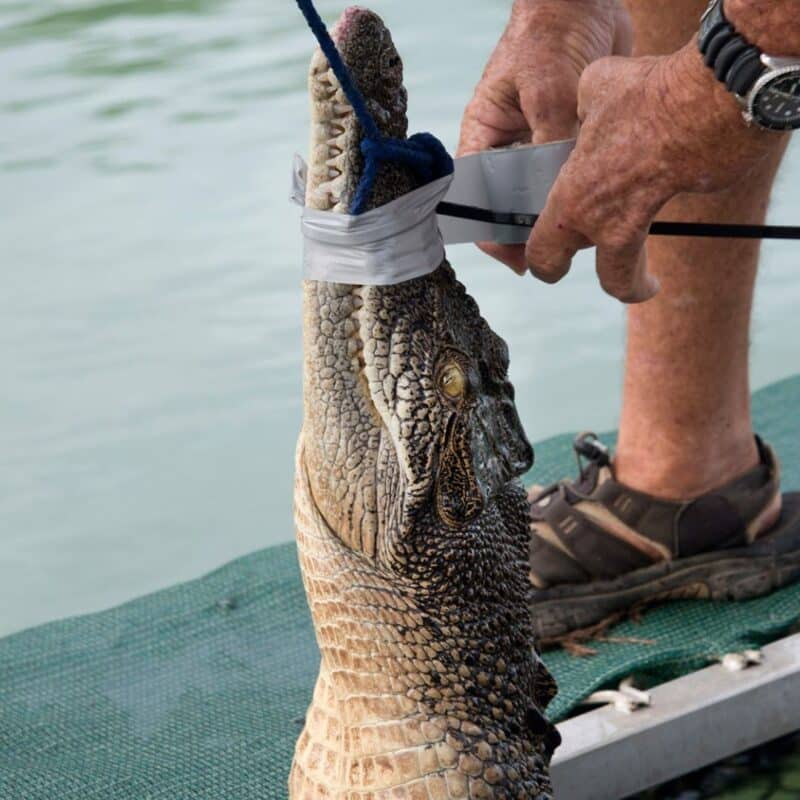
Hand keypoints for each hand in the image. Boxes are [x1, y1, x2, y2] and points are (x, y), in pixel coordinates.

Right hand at [458, 0, 632, 272]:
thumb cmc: (551, 32)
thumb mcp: (547, 90)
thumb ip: (551, 144)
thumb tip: (563, 194)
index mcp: (484, 136)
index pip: (475, 198)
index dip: (491, 232)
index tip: (519, 257)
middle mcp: (508, 147)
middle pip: (510, 206)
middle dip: (530, 230)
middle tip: (559, 249)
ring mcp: (537, 145)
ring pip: (542, 195)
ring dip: (558, 212)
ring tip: (584, 228)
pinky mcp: (567, 140)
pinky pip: (570, 178)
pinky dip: (581, 191)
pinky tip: (601, 200)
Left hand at [527, 44, 784, 301]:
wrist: (711, 99)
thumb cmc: (644, 95)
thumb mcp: (595, 88)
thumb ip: (584, 106)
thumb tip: (589, 102)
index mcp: (571, 201)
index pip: (543, 253)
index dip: (544, 265)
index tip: (551, 270)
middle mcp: (604, 223)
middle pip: (605, 279)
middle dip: (612, 285)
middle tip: (616, 283)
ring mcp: (646, 220)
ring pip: (633, 269)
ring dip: (639, 277)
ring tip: (647, 280)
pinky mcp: (683, 204)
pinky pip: (664, 215)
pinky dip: (668, 211)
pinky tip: (675, 190)